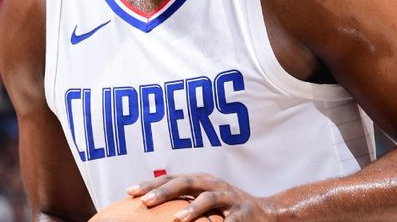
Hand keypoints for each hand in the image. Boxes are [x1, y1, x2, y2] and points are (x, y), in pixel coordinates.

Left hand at [127, 173, 277, 221]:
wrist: (266, 213)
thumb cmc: (227, 209)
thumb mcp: (205, 202)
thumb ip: (183, 204)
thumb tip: (150, 209)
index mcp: (201, 182)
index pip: (172, 179)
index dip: (151, 183)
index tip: (129, 191)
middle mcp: (213, 185)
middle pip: (186, 182)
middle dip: (165, 190)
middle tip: (145, 201)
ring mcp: (229, 198)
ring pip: (209, 198)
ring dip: (192, 208)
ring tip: (177, 220)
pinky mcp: (243, 213)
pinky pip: (230, 221)